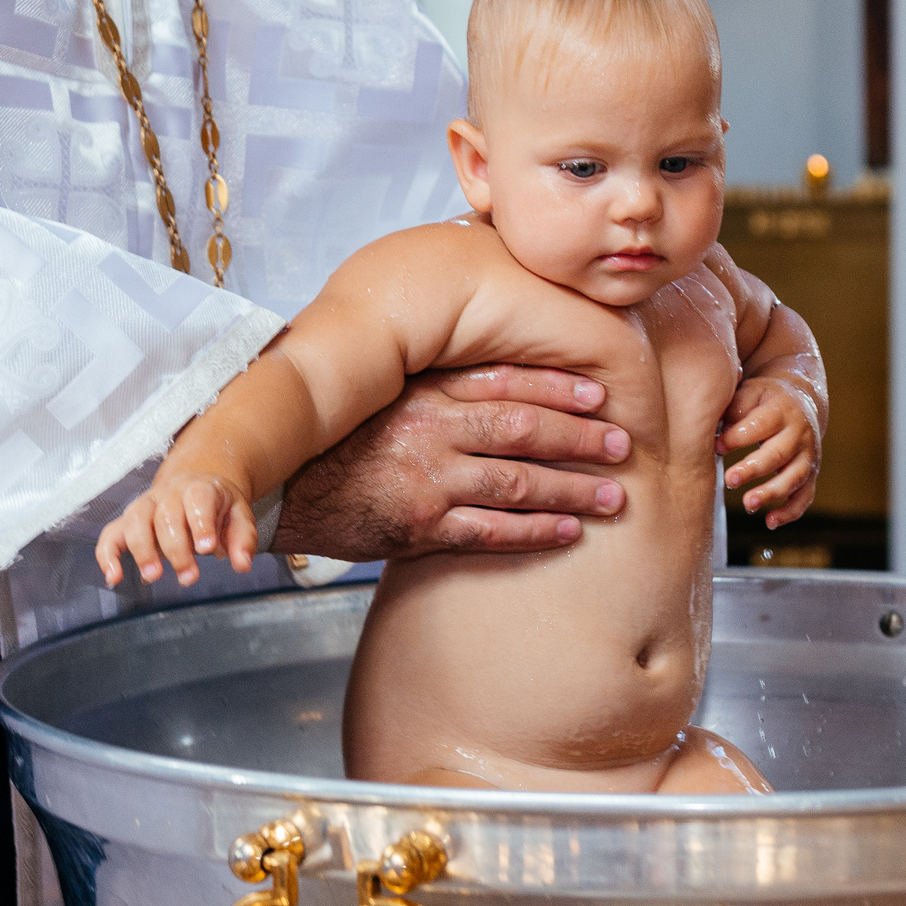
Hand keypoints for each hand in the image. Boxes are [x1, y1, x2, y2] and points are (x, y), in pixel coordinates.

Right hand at [96, 471, 255, 587]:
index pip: (198, 499)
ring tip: (153, 575)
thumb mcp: (239, 516)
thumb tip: (242, 564)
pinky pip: (110, 534)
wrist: (198, 486)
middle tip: (189, 576)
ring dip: (142, 550)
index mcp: (199, 488)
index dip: (200, 522)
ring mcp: (145, 505)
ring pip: (136, 521)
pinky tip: (113, 576)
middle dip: (176, 549)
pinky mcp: (129, 521)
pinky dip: (107, 554)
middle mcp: (168, 493)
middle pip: (166, 516)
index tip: (206, 547)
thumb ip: (243, 539)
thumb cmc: (218, 505)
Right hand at [274, 366, 627, 560]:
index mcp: (421, 393)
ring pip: (515, 482)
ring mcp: (426, 481)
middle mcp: (430, 432)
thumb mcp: (380, 397)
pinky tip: (567, 532)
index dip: (557, 388)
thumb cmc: (336, 441)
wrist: (283, 489)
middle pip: (522, 429)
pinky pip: (488, 531)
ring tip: (612, 495)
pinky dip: (533, 531)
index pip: (502, 382)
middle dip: (579, 438)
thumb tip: (488, 373)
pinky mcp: (419, 526)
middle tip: (622, 445)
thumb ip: (431, 385)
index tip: (598, 395)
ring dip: (570, 489)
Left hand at [719, 374, 820, 529]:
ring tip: (748, 504)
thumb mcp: (750, 392)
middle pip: (778, 454)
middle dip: (754, 469)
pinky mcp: (811, 474)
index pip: (760, 424)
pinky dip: (789, 511)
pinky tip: (770, 522)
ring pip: (794, 477)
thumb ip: (733, 408)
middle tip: (730, 479)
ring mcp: (808, 455)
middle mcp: (799, 433)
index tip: (717, 446)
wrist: (802, 401)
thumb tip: (712, 430)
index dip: (738, 437)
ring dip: (771, 493)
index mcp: (781, 410)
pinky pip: (804, 496)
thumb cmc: (765, 399)